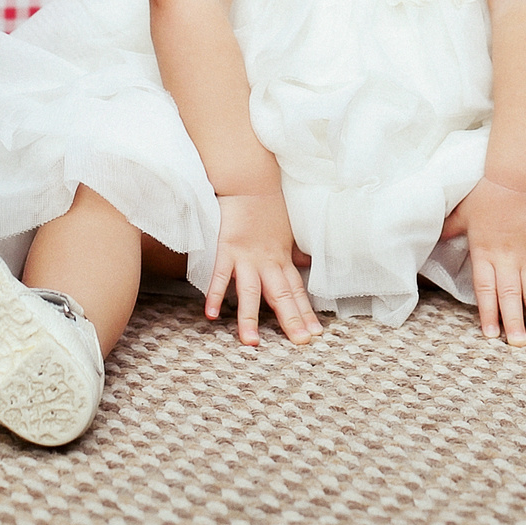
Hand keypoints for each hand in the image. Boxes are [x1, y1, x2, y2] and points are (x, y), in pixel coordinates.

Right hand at [206, 192, 321, 347]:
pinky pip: (219, 275)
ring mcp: (246, 257)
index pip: (297, 291)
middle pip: (281, 296)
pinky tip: (211, 314)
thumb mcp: (287, 231)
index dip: (305, 313)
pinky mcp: (226, 249)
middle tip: (300, 342)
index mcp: (282, 259)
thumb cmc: (269, 206)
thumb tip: (308, 261)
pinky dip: (214, 294)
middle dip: (291, 320)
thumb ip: (295, 251)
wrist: (251, 181)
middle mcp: (267, 262)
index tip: (315, 333)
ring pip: (250, 292)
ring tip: (251, 343)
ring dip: (250, 318)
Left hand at [445, 177, 525, 345]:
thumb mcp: (461, 214)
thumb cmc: (486, 193)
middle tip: (518, 346)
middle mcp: (506, 259)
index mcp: (484, 254)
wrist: (515, 176)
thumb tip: (431, 238)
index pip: (485, 291)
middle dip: (514, 323)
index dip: (488, 314)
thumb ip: (449, 230)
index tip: (491, 336)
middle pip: (510, 296)